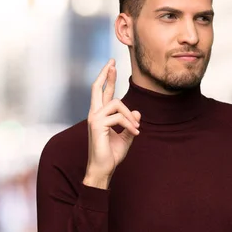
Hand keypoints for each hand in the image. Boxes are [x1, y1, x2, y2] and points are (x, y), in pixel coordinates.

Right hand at [84, 59, 140, 188]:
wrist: (103, 169)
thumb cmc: (111, 154)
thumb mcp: (126, 137)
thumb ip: (131, 123)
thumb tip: (137, 111)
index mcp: (100, 116)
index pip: (103, 93)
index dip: (107, 79)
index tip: (112, 66)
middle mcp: (94, 114)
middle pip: (97, 88)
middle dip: (106, 74)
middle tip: (112, 62)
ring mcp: (94, 118)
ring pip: (116, 103)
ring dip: (130, 116)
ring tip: (136, 128)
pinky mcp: (97, 124)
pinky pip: (119, 116)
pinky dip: (130, 124)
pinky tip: (135, 133)